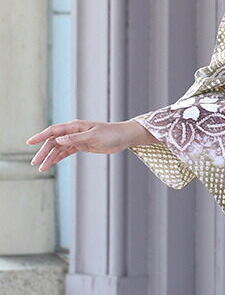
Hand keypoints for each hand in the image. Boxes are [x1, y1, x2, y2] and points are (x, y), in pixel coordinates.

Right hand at [25, 119, 156, 171]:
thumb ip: (75, 139)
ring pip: (59, 148)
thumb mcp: (93, 136)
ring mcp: (77, 139)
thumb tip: (58, 140)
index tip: (29, 143)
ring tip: (42, 168)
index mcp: (75, 126)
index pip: (54, 131)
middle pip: (54, 141)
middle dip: (44, 152)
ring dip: (50, 157)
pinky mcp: (82, 146)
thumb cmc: (111, 134)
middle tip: (35, 163)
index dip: (41, 136)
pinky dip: (59, 157)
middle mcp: (74, 132)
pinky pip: (67, 152)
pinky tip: (52, 163)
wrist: (124, 137)